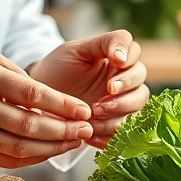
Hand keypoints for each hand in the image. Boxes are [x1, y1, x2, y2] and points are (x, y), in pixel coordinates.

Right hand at [0, 53, 93, 167]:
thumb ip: (24, 78)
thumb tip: (62, 105)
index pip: (33, 93)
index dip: (63, 105)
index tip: (85, 111)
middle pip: (28, 124)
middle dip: (63, 130)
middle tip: (86, 131)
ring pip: (19, 147)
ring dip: (52, 148)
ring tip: (73, 142)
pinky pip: (7, 161)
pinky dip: (34, 158)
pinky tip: (51, 151)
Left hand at [28, 30, 149, 148]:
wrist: (39, 99)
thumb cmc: (58, 68)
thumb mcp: (76, 50)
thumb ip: (103, 44)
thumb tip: (122, 56)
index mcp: (118, 59)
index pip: (135, 53)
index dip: (129, 59)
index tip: (116, 63)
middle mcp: (125, 83)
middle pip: (141, 89)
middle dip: (123, 96)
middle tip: (100, 101)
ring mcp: (122, 106)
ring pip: (136, 113)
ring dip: (116, 118)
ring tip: (91, 118)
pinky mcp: (113, 126)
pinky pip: (123, 135)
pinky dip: (108, 136)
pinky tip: (90, 134)